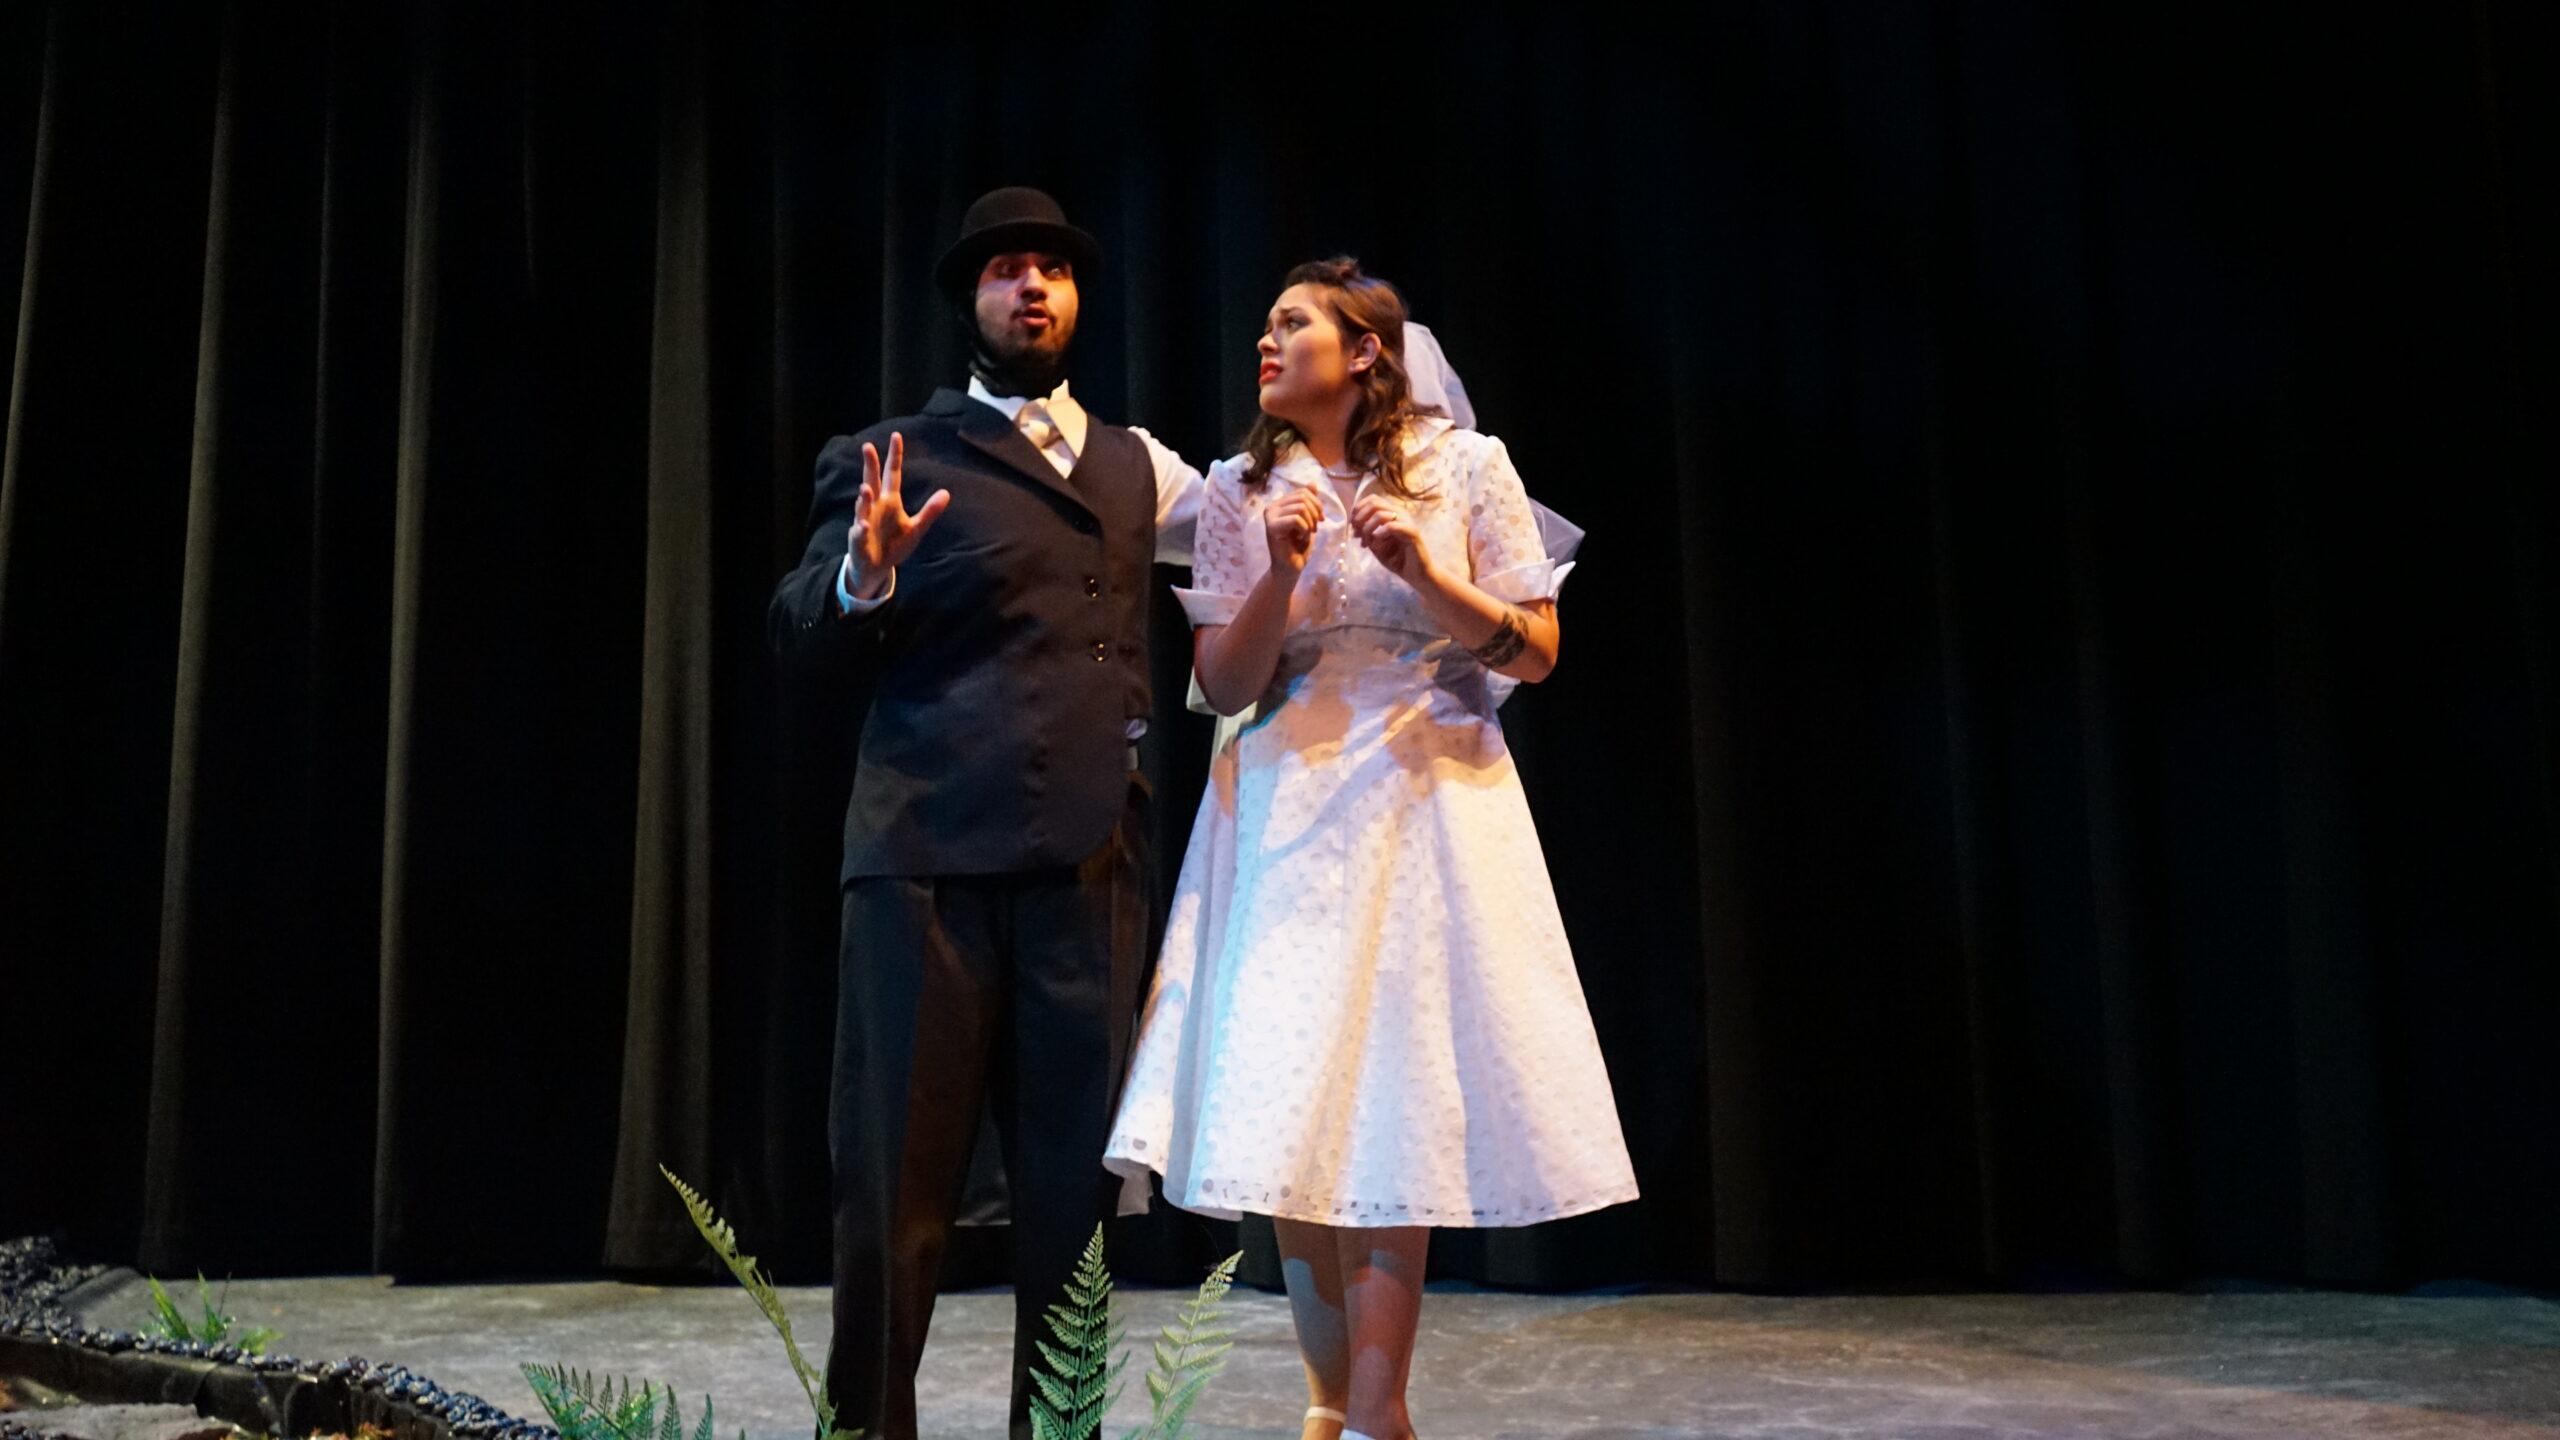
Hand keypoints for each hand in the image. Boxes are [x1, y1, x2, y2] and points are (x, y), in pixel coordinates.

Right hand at [846, 433, 948, 598]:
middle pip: (872, 481)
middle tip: (868, 447)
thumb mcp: (916, 527)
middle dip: (869, 466)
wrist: (877, 567)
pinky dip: (861, 530)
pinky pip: (859, 533)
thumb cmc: (895, 543)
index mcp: (890, 500)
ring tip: (866, 488)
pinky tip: (863, 527)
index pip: (892, 473)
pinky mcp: (859, 540)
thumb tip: (947, 493)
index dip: (894, 456)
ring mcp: (865, 521)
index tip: (896, 436)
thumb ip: (930, 511)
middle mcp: (875, 506)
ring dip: (864, 498)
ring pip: (863, 506)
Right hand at [1263, 489, 1323, 576]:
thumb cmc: (1298, 546)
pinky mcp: (1271, 527)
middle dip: (1315, 514)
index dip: (1317, 504)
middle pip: (1303, 497)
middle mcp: (1271, 507)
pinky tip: (1300, 539)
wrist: (1290, 568)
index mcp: (1279, 504)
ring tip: (1305, 535)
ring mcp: (1270, 516)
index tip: (1320, 521)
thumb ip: (1309, 503)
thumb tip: (1313, 483)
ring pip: (1300, 507)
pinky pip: (1296, 519)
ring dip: (1309, 523)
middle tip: (1313, 529)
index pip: (1303, 492)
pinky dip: (1304, 530)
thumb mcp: (1309, 520)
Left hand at [1352, 495, 1434, 588]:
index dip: (1359, 509)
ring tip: (1367, 543)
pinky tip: (1376, 545)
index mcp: (1393, 513)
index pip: (1373, 499)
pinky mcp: (1412, 532)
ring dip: (1368, 529)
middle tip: (1357, 534)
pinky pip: (1391, 526)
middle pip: (1375, 503)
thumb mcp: (1377, 546)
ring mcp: (1407, 521)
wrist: (1417, 575)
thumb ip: (1367, 534)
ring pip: (1380, 514)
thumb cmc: (1398, 560)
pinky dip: (1379, 535)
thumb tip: (1354, 527)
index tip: (1353, 526)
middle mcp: (1400, 513)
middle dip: (1360, 518)